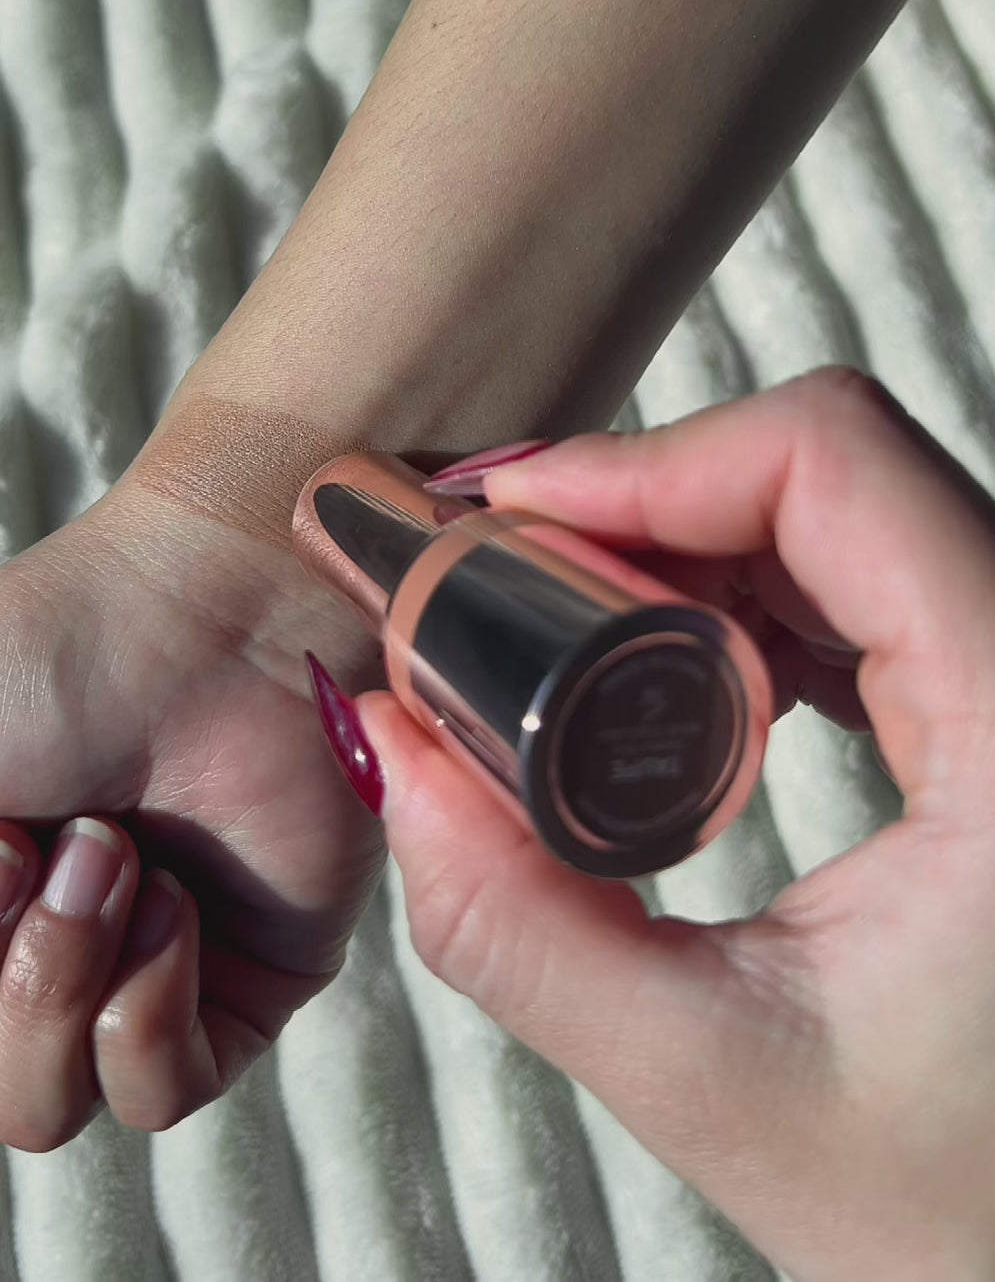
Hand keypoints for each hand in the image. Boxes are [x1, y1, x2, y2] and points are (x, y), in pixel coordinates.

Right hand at [0, 451, 383, 1149]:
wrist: (220, 612)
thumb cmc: (59, 655)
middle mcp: (48, 946)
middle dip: (7, 975)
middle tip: (55, 840)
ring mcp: (142, 972)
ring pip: (52, 1106)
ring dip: (64, 984)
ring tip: (118, 853)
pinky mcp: (246, 982)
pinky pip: (163, 1090)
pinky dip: (147, 1009)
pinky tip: (174, 904)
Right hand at [358, 369, 994, 1281]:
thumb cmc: (962, 1213)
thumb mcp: (711, 1083)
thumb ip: (513, 921)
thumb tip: (382, 741)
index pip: (838, 466)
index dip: (655, 461)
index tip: (511, 518)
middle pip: (837, 467)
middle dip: (649, 493)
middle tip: (498, 564)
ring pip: (853, 505)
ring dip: (691, 534)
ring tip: (555, 605)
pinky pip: (874, 574)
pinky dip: (750, 584)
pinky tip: (662, 647)